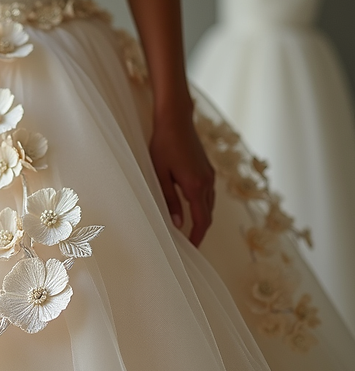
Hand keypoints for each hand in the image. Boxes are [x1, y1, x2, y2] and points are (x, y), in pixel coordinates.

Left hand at [149, 107, 215, 246]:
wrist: (176, 120)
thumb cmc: (163, 145)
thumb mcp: (160, 174)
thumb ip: (169, 200)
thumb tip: (178, 224)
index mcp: (196, 186)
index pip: (201, 220)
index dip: (197, 237)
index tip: (191, 250)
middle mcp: (207, 182)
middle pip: (208, 215)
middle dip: (200, 232)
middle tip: (190, 246)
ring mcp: (210, 175)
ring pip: (210, 205)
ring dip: (202, 219)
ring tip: (190, 232)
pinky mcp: (208, 169)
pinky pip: (209, 194)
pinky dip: (203, 207)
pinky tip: (193, 210)